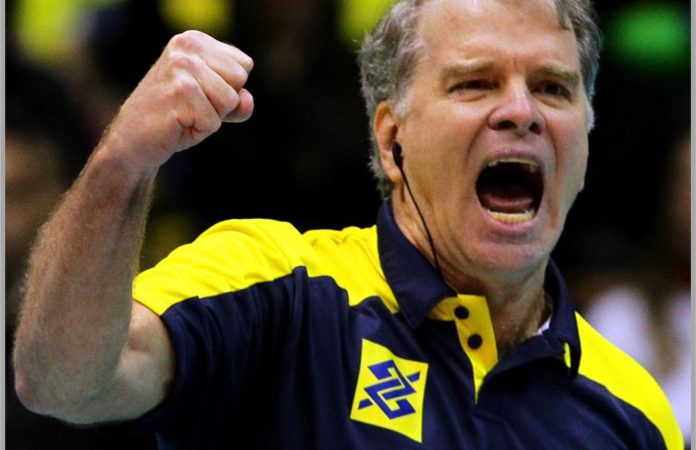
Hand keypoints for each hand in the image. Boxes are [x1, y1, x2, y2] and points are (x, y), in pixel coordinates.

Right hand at [101, 30, 254, 171]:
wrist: (133, 140)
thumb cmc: (175, 119)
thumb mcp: (213, 105)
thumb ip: (238, 101)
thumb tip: (246, 101)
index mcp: (194, 40)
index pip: (244, 65)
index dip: (228, 89)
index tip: (199, 94)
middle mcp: (187, 47)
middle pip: (240, 80)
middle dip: (222, 103)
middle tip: (190, 107)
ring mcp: (182, 68)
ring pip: (230, 100)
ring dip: (211, 117)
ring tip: (184, 115)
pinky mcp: (180, 92)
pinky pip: (214, 121)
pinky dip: (200, 130)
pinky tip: (177, 124)